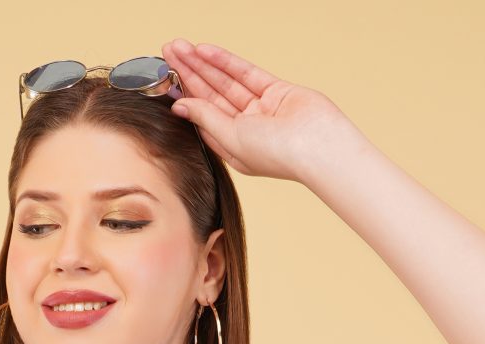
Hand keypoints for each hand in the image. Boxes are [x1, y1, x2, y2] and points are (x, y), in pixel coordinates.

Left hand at [161, 38, 354, 182]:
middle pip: (211, 96)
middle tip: (169, 52)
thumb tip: (181, 105)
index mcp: (235, 147)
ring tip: (180, 47)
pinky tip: (205, 51)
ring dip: (202, 63)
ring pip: (225, 81)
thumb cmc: (278, 155)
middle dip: (189, 73)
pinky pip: (245, 73)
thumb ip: (206, 118)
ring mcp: (262, 109)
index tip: (166, 78)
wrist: (318, 146)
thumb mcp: (231, 138)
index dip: (185, 96)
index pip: (203, 117)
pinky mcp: (276, 91)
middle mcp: (247, 129)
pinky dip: (225, 61)